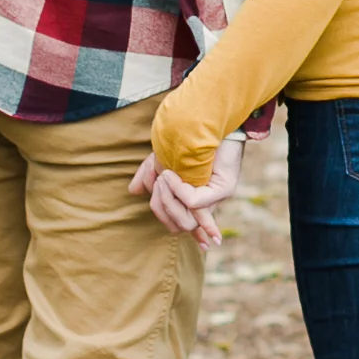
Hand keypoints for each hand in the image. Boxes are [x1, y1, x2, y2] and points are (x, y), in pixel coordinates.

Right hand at [128, 134, 244, 251]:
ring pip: (186, 222)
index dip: (186, 234)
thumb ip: (147, 175)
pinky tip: (171, 174)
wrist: (208, 119)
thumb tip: (134, 191)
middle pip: (178, 227)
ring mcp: (216, 197)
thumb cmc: (185, 139)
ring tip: (164, 176)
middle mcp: (207, 203)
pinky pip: (194, 202)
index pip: (185, 225)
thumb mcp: (160, 158)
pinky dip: (178, 189)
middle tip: (158, 181)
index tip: (197, 240)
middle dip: (160, 206)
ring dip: (167, 199)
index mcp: (194, 199)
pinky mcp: (223, 188)